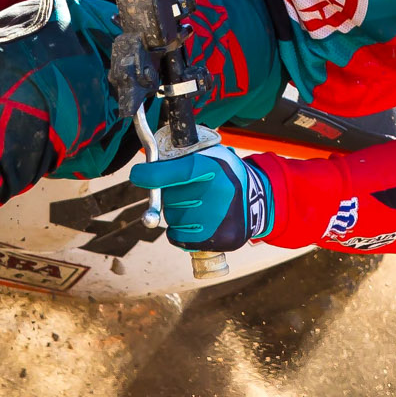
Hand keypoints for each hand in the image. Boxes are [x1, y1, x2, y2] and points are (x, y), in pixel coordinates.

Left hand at [129, 145, 271, 252]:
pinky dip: (180, 232)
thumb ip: (179, 160)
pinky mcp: (220, 240)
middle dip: (170, 195)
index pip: (181, 171)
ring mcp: (221, 218)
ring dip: (177, 214)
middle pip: (171, 198)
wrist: (258, 201)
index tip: (137, 175)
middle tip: (189, 192)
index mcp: (217, 166)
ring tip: (199, 207)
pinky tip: (198, 223)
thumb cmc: (223, 176)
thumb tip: (142, 173)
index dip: (155, 174)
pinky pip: (178, 238)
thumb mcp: (209, 156)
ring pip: (173, 218)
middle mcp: (221, 192)